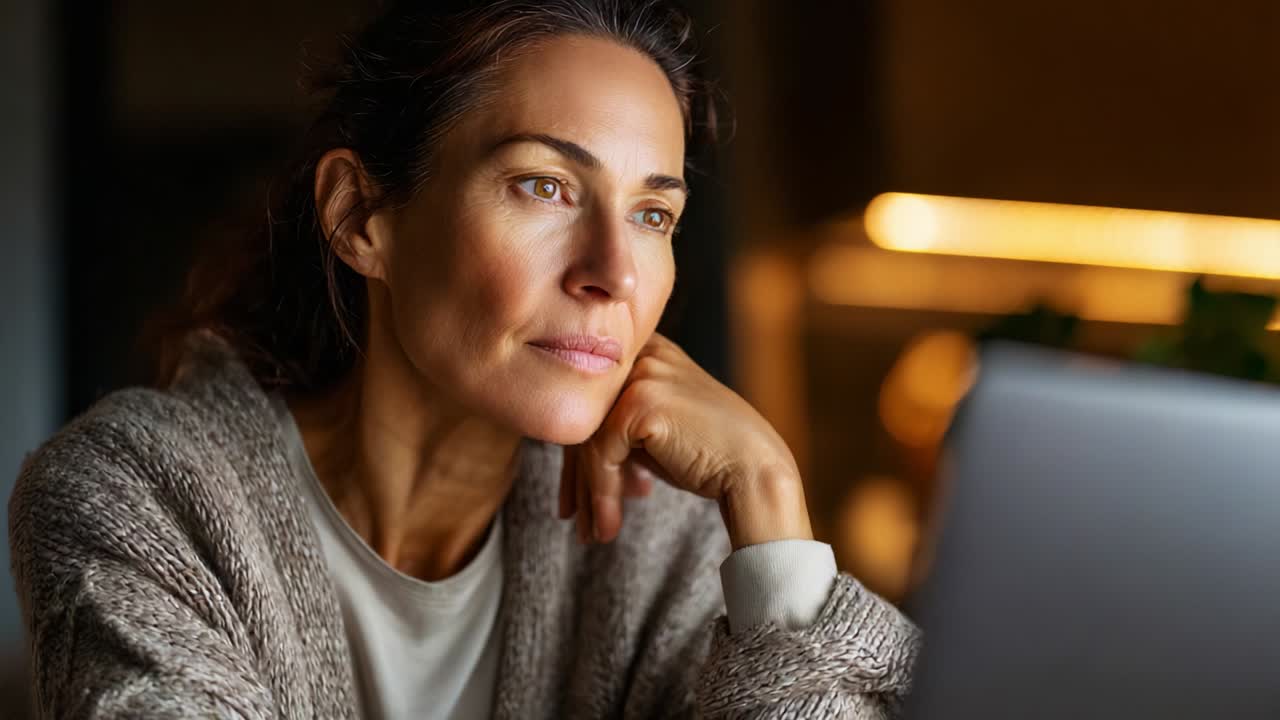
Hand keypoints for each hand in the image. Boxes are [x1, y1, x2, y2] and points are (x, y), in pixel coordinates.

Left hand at [557, 333, 813, 549]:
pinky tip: (610, 524)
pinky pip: (601, 454)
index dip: (577, 454)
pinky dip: (601, 494)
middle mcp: (642, 353)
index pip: (593, 401)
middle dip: (575, 477)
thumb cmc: (708, 456)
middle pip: (584, 417)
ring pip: (587, 438)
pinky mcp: (640, 401)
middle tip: (573, 519)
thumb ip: (617, 430)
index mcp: (645, 351)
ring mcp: (642, 374)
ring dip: (588, 494)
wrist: (755, 472)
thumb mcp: (655, 433)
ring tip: (591, 533)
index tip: (573, 499)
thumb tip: (570, 465)